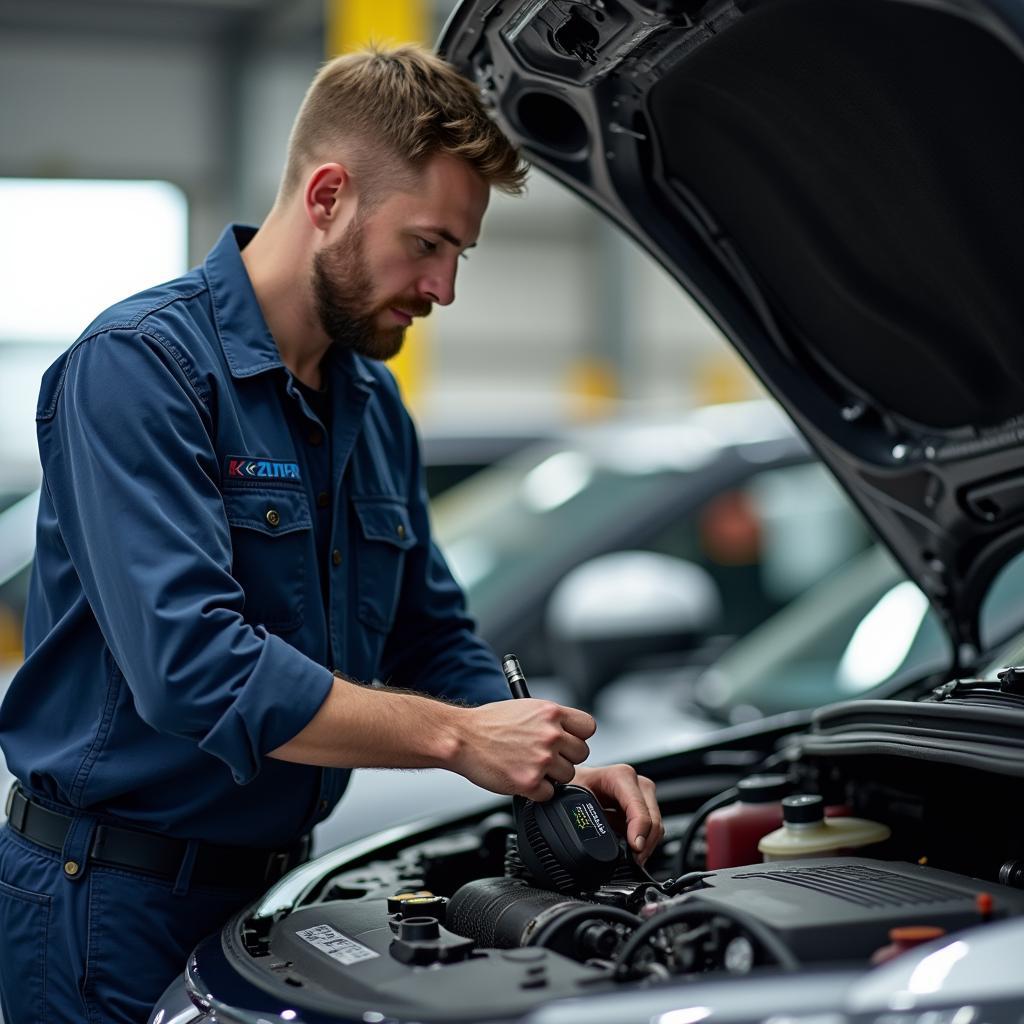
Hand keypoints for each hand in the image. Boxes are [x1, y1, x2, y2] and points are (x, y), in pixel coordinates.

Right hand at [453, 698, 595, 800]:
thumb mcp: (525, 708)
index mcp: (550, 712)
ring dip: (552, 776)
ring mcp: (542, 759)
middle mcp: (550, 734)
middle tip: (545, 757)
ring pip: (568, 776)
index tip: (569, 740)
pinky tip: (521, 777)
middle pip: (581, 754)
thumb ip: (549, 720)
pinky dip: (536, 791)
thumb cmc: (487, 723)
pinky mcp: (530, 782)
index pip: (588, 727)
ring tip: (529, 766)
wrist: (461, 738)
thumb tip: (567, 732)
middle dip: (565, 757)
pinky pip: (549, 794)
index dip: (578, 736)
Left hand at [572, 764, 662, 865]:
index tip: (634, 848)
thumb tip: (586, 835)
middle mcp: (635, 784)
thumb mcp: (573, 797)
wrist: (572, 782)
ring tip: (630, 858)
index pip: (638, 806)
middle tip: (633, 860)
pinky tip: (629, 851)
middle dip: (645, 843)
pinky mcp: (643, 810)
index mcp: (619, 776)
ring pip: (655, 827)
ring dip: (645, 845)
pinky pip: (650, 831)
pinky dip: (643, 844)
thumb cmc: (571, 784)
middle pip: (653, 819)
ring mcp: (642, 797)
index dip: (639, 828)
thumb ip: (580, 813)